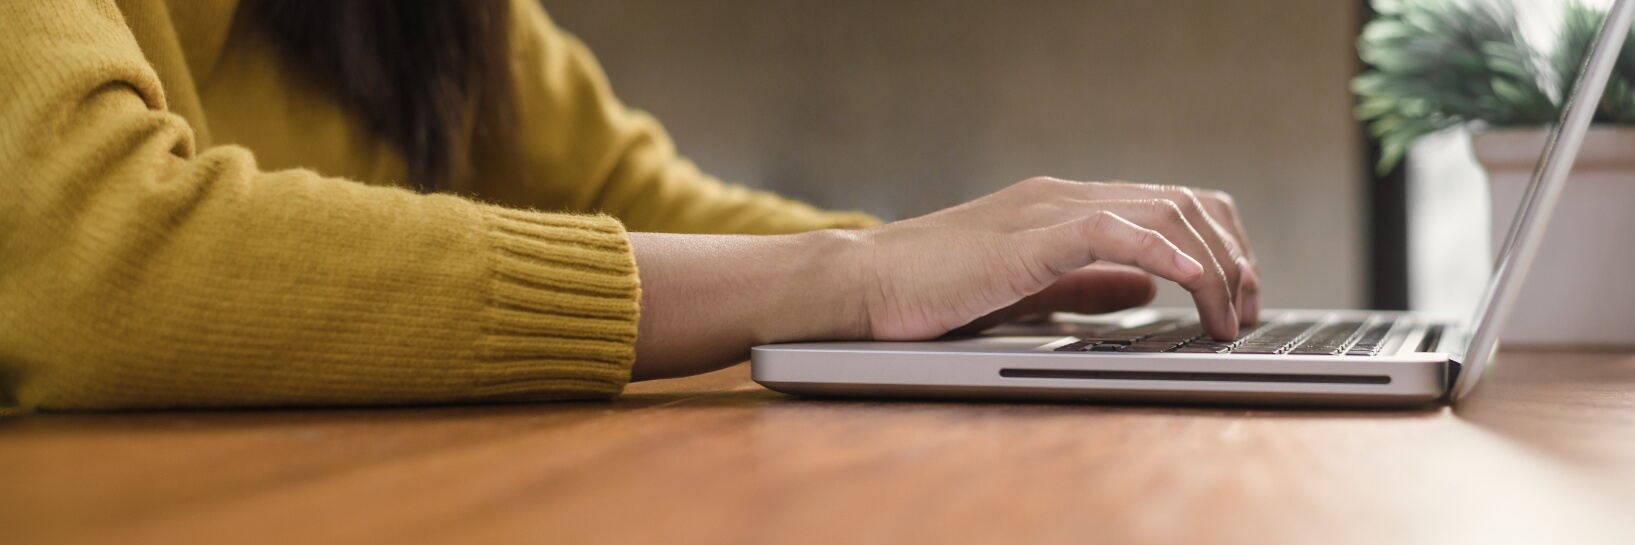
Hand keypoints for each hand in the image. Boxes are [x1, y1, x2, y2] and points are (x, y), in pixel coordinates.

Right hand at [860, 177, 1258, 341]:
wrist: (862, 284)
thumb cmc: (930, 292)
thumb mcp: (1028, 288)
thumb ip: (1088, 282)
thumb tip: (1148, 284)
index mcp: (1066, 207)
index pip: (1173, 204)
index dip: (1222, 247)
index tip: (1238, 298)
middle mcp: (1065, 197)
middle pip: (1186, 203)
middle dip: (1234, 259)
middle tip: (1246, 313)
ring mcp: (1047, 211)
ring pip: (1164, 212)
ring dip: (1213, 266)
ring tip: (1226, 316)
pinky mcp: (1028, 238)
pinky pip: (1114, 230)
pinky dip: (1165, 253)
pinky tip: (1191, 284)